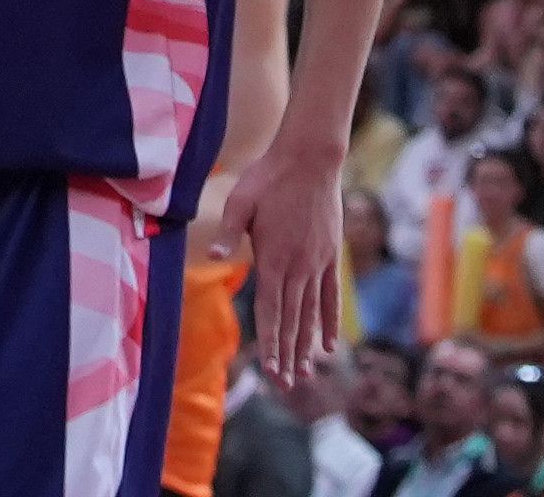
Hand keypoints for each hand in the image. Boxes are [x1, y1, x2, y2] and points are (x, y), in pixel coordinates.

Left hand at [227, 144, 346, 374]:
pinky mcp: (331, 257)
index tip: (270, 371)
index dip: (270, 344)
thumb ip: (229, 234)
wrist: (310, 158)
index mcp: (273, 259)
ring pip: (311, 315)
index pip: (270, 312)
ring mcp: (317, 264)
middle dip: (287, 355)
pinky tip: (330, 345)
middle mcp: (298, 268)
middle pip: (291, 321)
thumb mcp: (240, 201)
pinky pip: (331, 297)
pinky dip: (330, 322)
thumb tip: (212, 258)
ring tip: (306, 375)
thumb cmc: (268, 177)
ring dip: (307, 346)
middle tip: (285, 386)